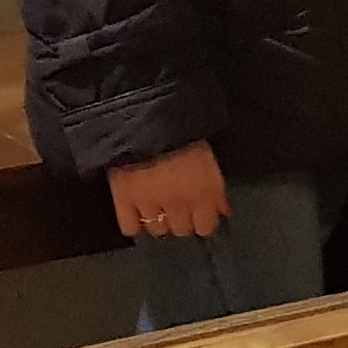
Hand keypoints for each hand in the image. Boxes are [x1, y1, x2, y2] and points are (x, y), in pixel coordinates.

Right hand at [108, 140, 230, 241]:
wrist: (148, 117)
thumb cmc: (184, 132)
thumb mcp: (209, 157)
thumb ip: (217, 189)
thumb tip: (223, 209)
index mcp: (203, 192)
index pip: (206, 227)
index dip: (204, 221)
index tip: (202, 216)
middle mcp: (178, 203)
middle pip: (181, 230)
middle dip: (182, 220)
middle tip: (179, 208)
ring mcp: (149, 203)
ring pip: (158, 230)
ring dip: (159, 221)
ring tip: (158, 208)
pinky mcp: (124, 199)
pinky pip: (130, 227)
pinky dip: (134, 224)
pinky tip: (138, 214)